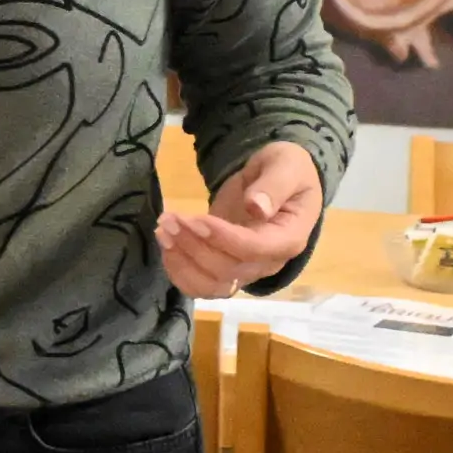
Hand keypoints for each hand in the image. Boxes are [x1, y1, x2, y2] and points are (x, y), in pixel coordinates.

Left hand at [157, 140, 324, 299]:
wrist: (279, 180)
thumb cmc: (287, 169)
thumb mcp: (286, 166)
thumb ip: (274, 186)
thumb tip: (256, 207)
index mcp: (289, 238)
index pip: (253, 249)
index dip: (222, 238)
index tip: (194, 219)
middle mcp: (269, 262)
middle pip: (227, 270)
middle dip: (194, 246)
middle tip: (170, 219)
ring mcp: (247, 270)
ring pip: (211, 285)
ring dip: (182, 263)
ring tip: (163, 231)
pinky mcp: (227, 268)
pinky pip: (202, 286)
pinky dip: (179, 272)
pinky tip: (166, 246)